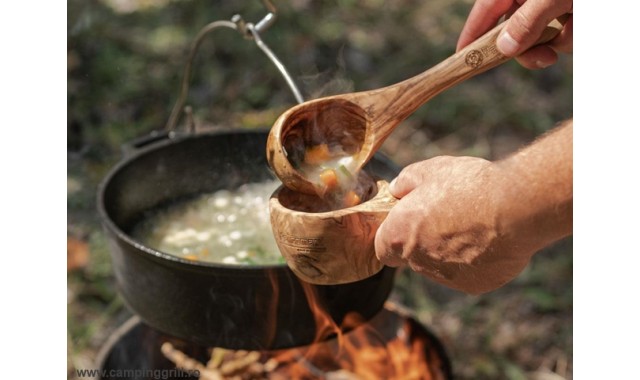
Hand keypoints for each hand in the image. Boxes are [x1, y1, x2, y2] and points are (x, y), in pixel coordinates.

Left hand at [374, 121, 571, 293]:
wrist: (516, 208)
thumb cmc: (469, 186)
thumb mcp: (430, 170)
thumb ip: (405, 182)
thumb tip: (397, 190)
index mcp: (400, 235)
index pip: (382, 249)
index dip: (393, 236)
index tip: (408, 222)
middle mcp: (418, 262)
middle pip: (413, 257)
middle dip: (423, 241)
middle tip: (446, 217)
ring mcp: (447, 277)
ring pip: (440, 267)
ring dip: (449, 251)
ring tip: (472, 224)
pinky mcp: (474, 286)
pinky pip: (468, 274)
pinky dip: (474, 261)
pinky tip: (489, 239)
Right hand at [456, 0, 572, 68]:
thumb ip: (526, 21)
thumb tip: (504, 49)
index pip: (484, 11)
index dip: (472, 34)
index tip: (462, 56)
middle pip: (514, 33)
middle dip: (531, 48)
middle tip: (546, 57)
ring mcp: (549, 7)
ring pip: (542, 38)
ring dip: (561, 39)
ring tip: (579, 22)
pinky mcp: (568, 15)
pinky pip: (562, 36)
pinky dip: (575, 33)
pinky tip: (584, 20)